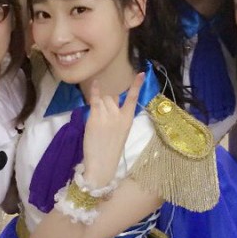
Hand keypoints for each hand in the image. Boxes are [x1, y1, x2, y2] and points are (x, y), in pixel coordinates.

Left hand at [82, 72, 143, 187]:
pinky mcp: (95, 118)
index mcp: (128, 120)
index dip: (137, 85)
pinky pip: (95, 100)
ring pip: (102, 100)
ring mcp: (107, 116)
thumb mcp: (121, 132)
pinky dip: (94, 91)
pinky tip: (94, 84)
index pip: (133, 98)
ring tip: (98, 120)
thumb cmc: (110, 149)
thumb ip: (117, 117)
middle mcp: (119, 115)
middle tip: (103, 118)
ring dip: (99, 105)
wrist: (102, 163)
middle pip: (112, 97)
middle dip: (106, 102)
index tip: (142, 73)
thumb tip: (110, 103)